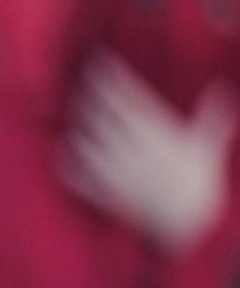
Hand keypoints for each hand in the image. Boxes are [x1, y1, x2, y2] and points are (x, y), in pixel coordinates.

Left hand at [63, 52, 237, 253]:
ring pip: (89, 147)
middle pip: (104, 119)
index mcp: (158, 136)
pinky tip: (65, 156)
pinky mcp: (110, 194)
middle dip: (92, 100)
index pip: (129, 101)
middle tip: (82, 84)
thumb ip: (212, 118)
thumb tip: (223, 91)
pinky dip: (73, 169)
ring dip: (81, 132)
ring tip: (75, 120)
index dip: (112, 81)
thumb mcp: (208, 147)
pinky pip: (83, 181)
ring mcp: (119, 173)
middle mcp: (135, 152)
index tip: (100, 64)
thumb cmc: (200, 183)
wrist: (192, 223)